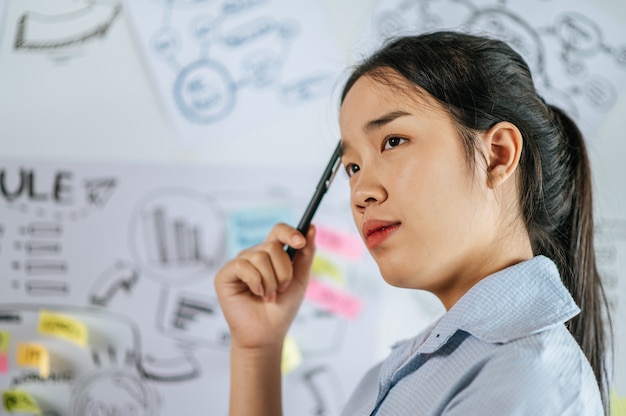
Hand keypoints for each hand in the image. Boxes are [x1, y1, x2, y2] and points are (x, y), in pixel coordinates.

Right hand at [214, 223, 315, 349]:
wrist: (268, 334)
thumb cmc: (282, 309)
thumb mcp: (300, 279)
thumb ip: (306, 254)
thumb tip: (312, 227)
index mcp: (271, 254)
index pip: (278, 231)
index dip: (289, 232)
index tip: (300, 243)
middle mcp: (254, 256)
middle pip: (272, 246)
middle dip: (284, 271)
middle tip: (281, 288)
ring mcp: (239, 264)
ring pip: (259, 257)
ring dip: (270, 281)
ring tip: (268, 296)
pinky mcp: (225, 275)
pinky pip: (243, 266)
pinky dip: (256, 282)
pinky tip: (256, 294)